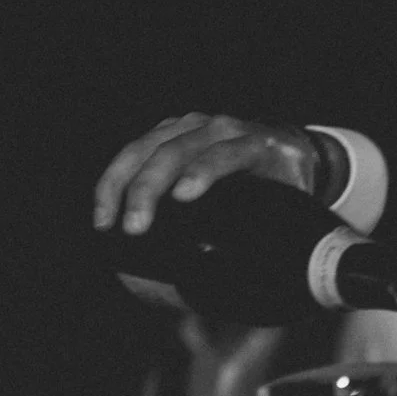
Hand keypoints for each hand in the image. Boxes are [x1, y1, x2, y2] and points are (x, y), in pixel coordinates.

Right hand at [93, 115, 317, 235]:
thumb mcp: (290, 206)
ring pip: (147, 147)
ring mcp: (192, 125)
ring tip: (106, 222)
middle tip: (134, 229)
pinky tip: (105, 207)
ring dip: (121, 184)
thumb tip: (230, 270)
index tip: (183, 197)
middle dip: (149, 189)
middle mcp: (221, 128)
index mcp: (256, 145)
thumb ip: (271, 234)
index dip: (205, 172)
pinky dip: (116, 177)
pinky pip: (135, 149)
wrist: (287, 148)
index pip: (227, 154)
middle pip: (176, 150)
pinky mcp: (170, 130)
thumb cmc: (287, 187)